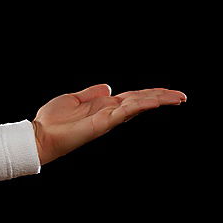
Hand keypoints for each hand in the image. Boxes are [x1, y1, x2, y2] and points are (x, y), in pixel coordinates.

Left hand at [32, 83, 186, 165]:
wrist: (40, 135)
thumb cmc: (52, 121)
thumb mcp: (73, 99)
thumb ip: (91, 93)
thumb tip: (108, 86)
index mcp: (104, 106)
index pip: (132, 98)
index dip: (150, 93)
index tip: (168, 92)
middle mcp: (109, 113)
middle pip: (140, 101)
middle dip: (161, 98)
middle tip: (182, 97)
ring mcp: (107, 119)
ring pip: (137, 106)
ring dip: (157, 100)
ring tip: (176, 98)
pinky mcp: (102, 123)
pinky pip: (123, 112)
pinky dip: (138, 105)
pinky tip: (152, 101)